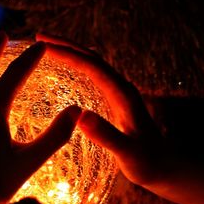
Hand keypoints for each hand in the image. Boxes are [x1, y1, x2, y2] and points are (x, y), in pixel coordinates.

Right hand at [39, 33, 203, 203]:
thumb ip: (106, 135)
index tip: (44, 46)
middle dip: (65, 44)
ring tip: (48, 47)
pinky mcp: (113, 99)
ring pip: (91, 63)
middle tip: (40, 36)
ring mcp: (117, 92)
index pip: (92, 65)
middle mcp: (120, 87)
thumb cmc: (147, 162)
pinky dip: (76, 65)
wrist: (163, 166)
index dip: (67, 53)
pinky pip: (92, 75)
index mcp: (122, 94)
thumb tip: (80, 115)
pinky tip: (65, 68)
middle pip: (90, 57)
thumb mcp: (128, 153)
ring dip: (70, 51)